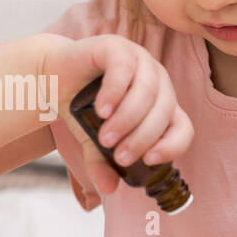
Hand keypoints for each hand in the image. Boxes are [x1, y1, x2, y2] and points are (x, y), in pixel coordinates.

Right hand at [42, 33, 193, 195]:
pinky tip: (102, 110)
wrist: (53, 78)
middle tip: (119, 154)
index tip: (149, 161)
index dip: (172, 145)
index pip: (183, 127)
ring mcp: (139, 61)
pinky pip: (124, 69)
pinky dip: (115, 92)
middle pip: (164, 112)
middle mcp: (157, 81)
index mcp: (161, 104)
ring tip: (105, 137)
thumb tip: (110, 189)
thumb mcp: (92, 142)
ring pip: (147, 92)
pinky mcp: (117, 47)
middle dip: (142, 138)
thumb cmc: (81, 109)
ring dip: (127, 119)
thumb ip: (102, 163)